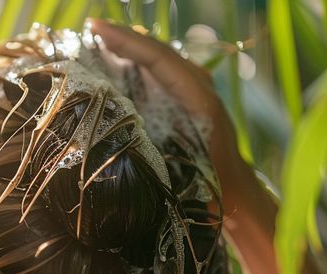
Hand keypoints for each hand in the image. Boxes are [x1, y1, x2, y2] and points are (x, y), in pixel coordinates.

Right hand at [88, 19, 259, 211]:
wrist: (235, 191)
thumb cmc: (207, 186)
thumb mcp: (179, 170)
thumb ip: (153, 149)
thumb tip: (114, 130)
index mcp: (199, 100)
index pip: (160, 60)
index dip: (129, 43)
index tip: (98, 30)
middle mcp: (199, 88)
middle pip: (159, 52)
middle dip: (125, 37)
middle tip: (91, 28)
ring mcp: (195, 90)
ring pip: (160, 59)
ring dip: (130, 47)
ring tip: (100, 38)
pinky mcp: (188, 97)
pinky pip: (161, 72)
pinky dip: (137, 62)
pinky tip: (116, 61)